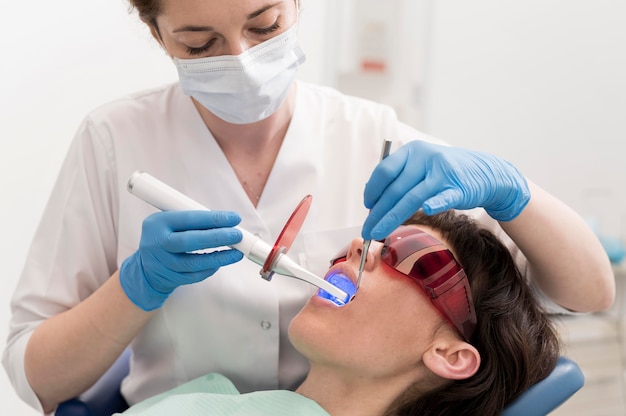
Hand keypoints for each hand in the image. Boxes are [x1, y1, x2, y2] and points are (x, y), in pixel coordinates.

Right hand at [120, 210, 243, 310]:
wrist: (146, 266)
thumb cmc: (166, 237)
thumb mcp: (171, 222)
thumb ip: (194, 221)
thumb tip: (226, 221)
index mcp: (157, 223)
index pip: (189, 219)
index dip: (213, 218)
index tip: (233, 218)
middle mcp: (157, 243)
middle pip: (190, 242)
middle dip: (217, 237)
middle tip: (237, 235)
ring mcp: (162, 263)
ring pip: (194, 263)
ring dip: (218, 257)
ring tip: (236, 252)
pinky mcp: (170, 278)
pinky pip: (194, 276)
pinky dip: (210, 268)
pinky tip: (221, 261)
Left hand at [362, 140, 529, 239]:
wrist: (485, 173)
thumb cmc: (445, 173)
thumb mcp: (420, 165)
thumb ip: (398, 178)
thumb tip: (372, 198)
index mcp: (412, 151)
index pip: (385, 171)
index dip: (372, 190)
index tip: (367, 207)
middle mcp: (425, 158)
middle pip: (395, 189)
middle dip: (378, 212)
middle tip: (368, 230)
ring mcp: (443, 173)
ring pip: (412, 198)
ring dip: (392, 218)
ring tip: (378, 232)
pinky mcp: (459, 188)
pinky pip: (444, 197)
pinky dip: (435, 204)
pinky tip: (427, 211)